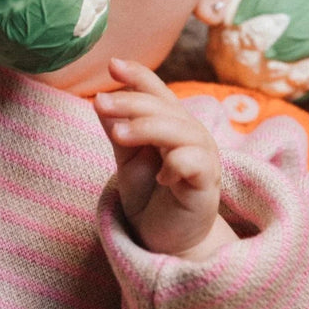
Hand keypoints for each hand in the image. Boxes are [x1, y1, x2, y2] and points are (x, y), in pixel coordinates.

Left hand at [94, 58, 236, 261]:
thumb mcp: (127, 161)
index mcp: (172, 125)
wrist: (165, 242)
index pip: (157, 92)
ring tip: (119, 136)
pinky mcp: (207, 186)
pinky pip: (196, 164)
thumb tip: (100, 100)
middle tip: (100, 104)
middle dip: (131, 103)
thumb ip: (118, 132)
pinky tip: (162, 176)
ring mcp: (203, 160)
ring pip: (181, 130)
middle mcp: (192, 136)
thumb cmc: (150, 198)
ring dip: (148, 128)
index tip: (112, 65)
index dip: (138, 76)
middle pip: (165, 108)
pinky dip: (177, 164)